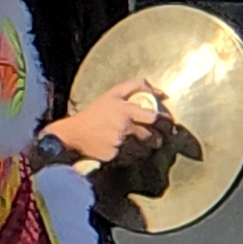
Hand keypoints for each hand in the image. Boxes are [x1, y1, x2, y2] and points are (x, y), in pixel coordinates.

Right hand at [44, 79, 171, 169]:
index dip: (165, 121)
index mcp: (126, 110)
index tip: (168, 123)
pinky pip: (130, 157)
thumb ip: (138, 86)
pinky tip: (128, 152)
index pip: (154, 117)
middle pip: (151, 136)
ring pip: (143, 149)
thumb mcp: (114, 93)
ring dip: (147, 148)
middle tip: (159, 138)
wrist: (75, 133)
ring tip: (144, 145)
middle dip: (158, 138)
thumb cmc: (96, 112)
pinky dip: (132, 155)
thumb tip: (163, 94)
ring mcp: (119, 143)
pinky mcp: (114, 156)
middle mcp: (124, 127)